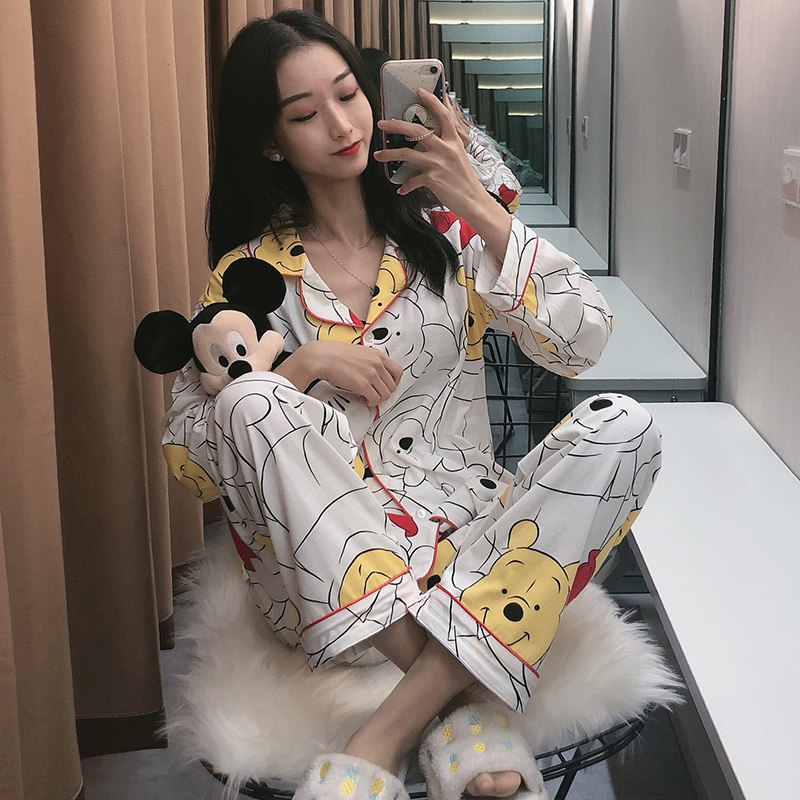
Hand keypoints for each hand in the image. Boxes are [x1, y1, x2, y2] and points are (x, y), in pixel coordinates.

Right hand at [274, 340, 402, 405]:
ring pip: (385, 394)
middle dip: (384, 392)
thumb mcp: (358, 353)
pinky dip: (369, 402)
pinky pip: (374, 399)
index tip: (386, 386)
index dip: (394, 382)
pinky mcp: (363, 384)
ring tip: (366, 396)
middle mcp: (377, 363)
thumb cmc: (334, 354)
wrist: (320, 357)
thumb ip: (369, 361)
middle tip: (374, 393)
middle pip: (392, 385)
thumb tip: (375, 374)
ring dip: (376, 398)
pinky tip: (361, 397)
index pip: (398, 371)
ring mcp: (371, 373)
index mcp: (377, 354)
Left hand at [374, 88, 511, 260]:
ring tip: (378, 155)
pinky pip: (412, 180)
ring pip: (407, 154)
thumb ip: (446, 145)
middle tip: (382, 123)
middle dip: (396, 125)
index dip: (431, 100)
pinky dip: (405, 185)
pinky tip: (400, 189)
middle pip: (416, 130)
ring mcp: (438, 164)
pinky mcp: (432, 179)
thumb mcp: (459, 157)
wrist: (474, 202)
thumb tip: (433, 136)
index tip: (419, 91)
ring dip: (389, 154)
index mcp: (453, 141)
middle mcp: (445, 149)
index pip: (442, 114)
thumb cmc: (465, 181)